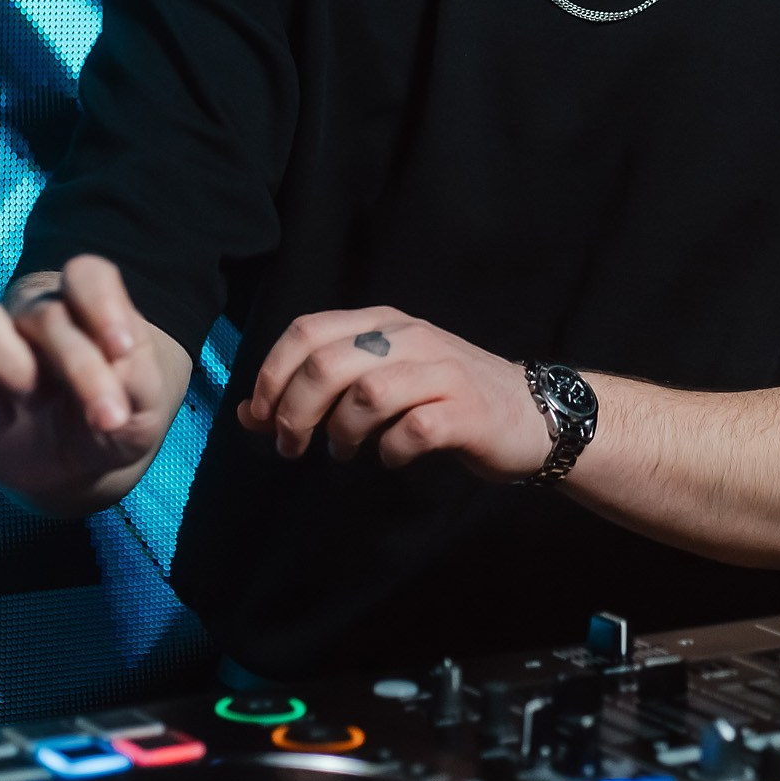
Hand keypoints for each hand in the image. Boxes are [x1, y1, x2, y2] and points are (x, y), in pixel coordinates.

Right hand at [0, 255, 190, 515]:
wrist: (79, 466)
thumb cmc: (117, 419)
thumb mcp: (144, 408)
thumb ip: (139, 383)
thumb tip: (113, 373)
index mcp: (87, 309)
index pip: (87, 275)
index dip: (103, 302)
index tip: (124, 350)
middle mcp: (35, 316)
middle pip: (45, 312)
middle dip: (77, 363)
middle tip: (106, 416)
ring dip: (4, 355)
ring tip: (32, 394)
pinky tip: (0, 417)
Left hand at [237, 308, 550, 481]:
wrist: (531, 413)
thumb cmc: (444, 399)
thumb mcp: (379, 382)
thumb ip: (317, 390)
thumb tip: (248, 413)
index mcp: (383, 322)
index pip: (307, 330)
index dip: (272, 374)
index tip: (261, 417)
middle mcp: (410, 337)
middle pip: (328, 363)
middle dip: (295, 411)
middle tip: (292, 446)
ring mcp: (441, 372)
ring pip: (366, 394)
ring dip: (341, 432)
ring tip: (343, 453)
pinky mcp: (465, 411)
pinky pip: (412, 431)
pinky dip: (390, 451)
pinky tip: (391, 457)